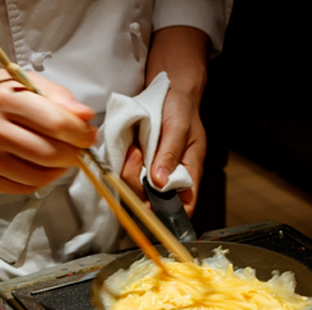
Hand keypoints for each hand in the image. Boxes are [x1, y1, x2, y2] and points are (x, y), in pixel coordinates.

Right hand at [0, 69, 96, 193]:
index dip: (80, 133)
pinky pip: (25, 187)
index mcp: (2, 99)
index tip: (88, 134)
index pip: (55, 123)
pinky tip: (38, 165)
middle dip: (74, 153)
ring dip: (59, 168)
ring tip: (58, 155)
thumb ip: (57, 96)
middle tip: (77, 147)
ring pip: (41, 175)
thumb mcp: (20, 81)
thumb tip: (85, 117)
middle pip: (51, 154)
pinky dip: (41, 178)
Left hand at [119, 87, 205, 216]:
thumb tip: (159, 182)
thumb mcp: (179, 127)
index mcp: (189, 174)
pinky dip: (123, 166)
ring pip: (136, 191)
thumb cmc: (181, 108)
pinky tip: (128, 149)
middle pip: (153, 202)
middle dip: (138, 185)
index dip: (167, 215)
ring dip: (129, 174)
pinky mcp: (138, 166)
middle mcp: (170, 179)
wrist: (170, 92)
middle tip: (136, 154)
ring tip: (133, 148)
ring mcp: (152, 174)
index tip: (149, 204)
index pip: (184, 208)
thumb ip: (170, 154)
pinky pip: (127, 177)